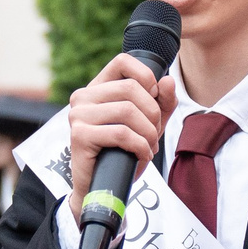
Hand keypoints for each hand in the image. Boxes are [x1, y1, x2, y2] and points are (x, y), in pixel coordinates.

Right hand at [64, 53, 174, 201]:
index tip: (154, 97)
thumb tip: (168, 81)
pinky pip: (121, 134)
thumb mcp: (150, 124)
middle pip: (131, 88)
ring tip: (148, 147)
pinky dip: (140, 146)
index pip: (123, 61)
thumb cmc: (124, 152)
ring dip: (148, 133)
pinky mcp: (80, 136)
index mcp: (98, 88)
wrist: (102, 187)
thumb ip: (163, 102)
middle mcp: (83, 97)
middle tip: (154, 134)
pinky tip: (142, 156)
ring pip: (128, 111)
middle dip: (153, 114)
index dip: (146, 76)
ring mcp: (78, 115)